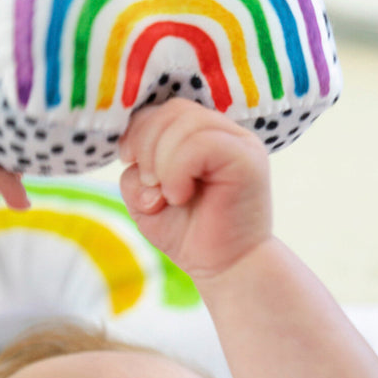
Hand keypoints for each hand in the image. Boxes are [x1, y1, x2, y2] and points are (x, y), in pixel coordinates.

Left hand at [118, 99, 272, 280]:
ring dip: (161, 161)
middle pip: (172, 110)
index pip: (163, 109)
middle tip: (150, 186)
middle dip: (146, 145)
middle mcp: (224, 132)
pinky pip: (200, 143)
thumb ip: (135, 172)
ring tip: (168, 195)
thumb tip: (136, 158)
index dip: (138, 131)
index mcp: (201, 134)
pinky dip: (177, 170)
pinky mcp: (247, 158)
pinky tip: (180, 196)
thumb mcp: (145, 200)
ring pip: (185, 123)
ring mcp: (239, 142)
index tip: (130, 163)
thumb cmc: (187, 234)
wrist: (224, 268)